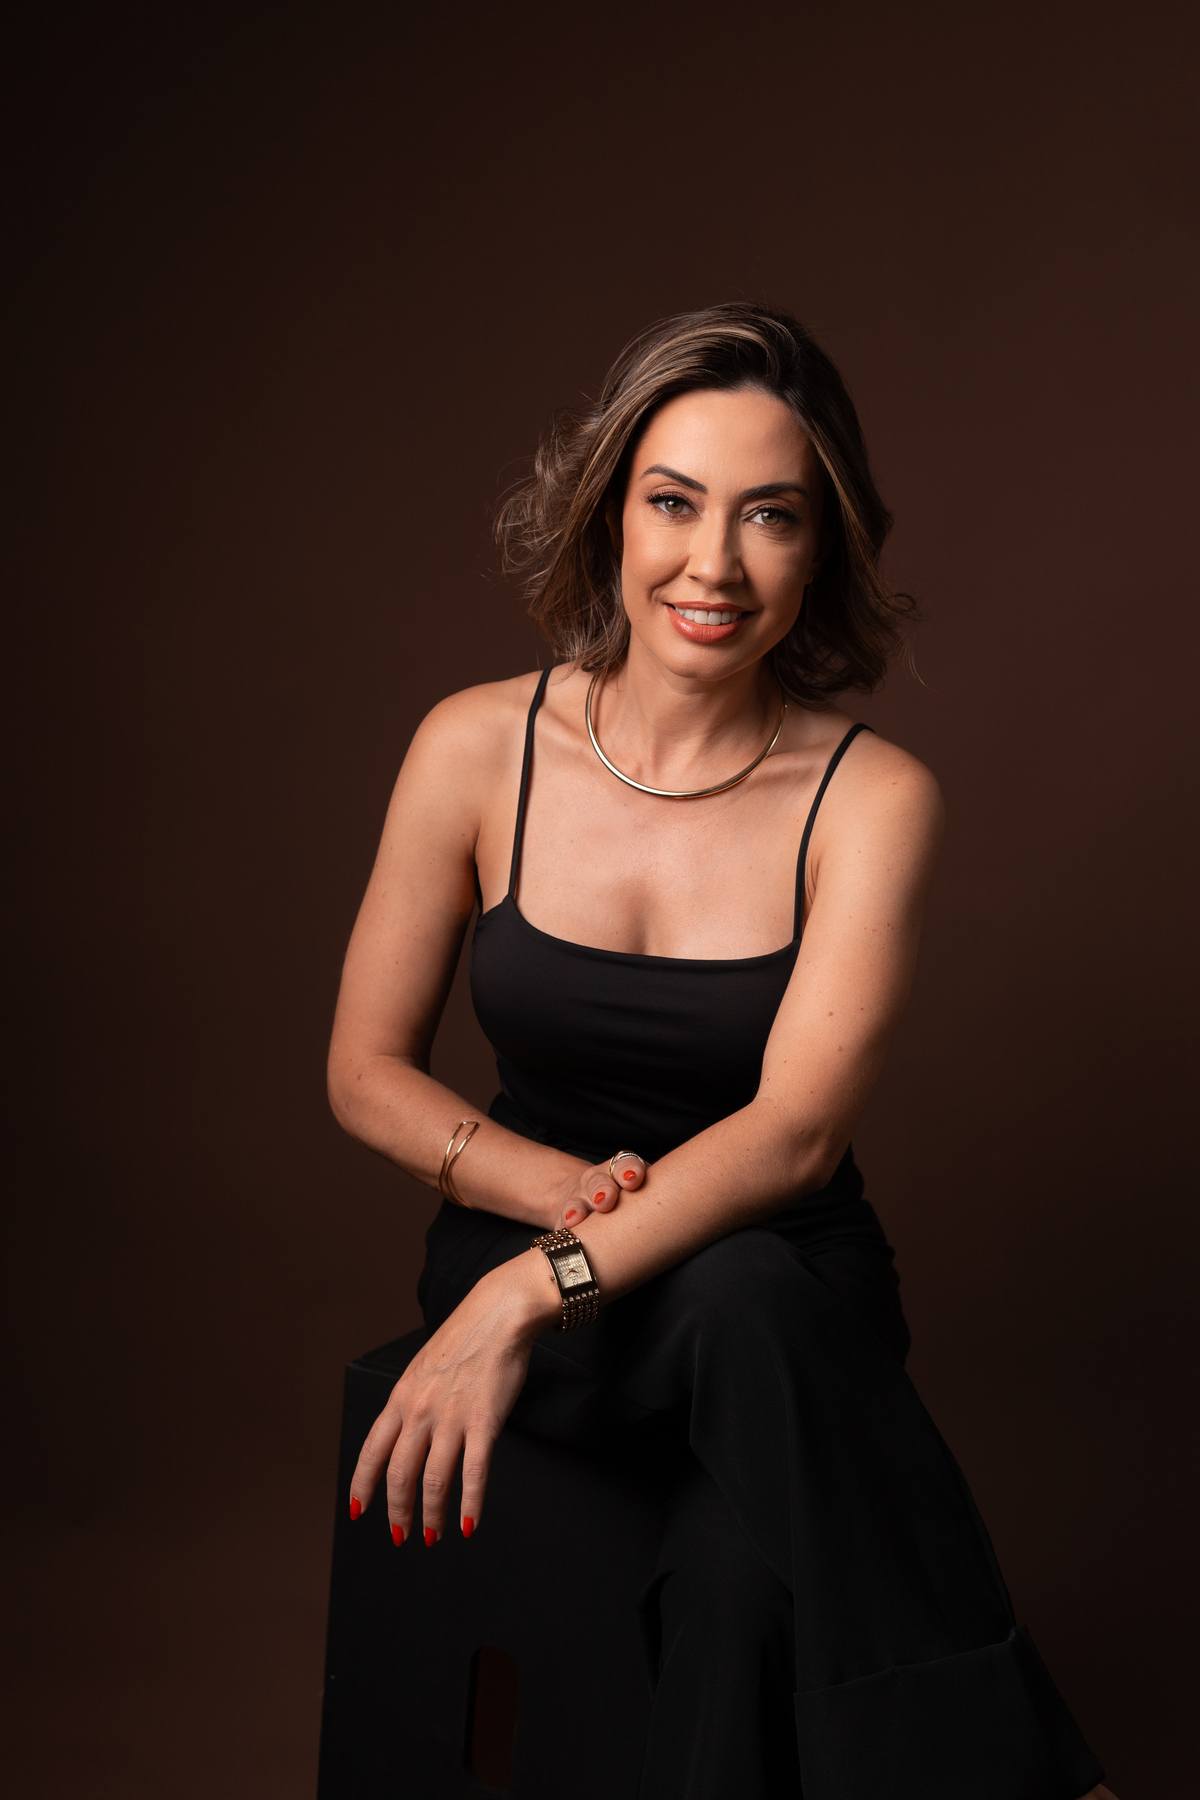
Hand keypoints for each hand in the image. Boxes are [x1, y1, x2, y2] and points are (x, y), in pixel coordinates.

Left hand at [348, 1249, 558, 1543]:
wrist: (498, 1314)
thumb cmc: (464, 1340)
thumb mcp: (422, 1368)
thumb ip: (411, 1402)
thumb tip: (405, 1436)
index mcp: (401, 1397)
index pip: (372, 1451)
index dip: (362, 1485)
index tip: (358, 1510)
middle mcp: (420, 1410)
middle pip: (399, 1474)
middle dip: (397, 1512)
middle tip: (401, 1536)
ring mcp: (452, 1417)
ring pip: (433, 1480)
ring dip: (431, 1516)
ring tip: (433, 1537)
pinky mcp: (484, 1421)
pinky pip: (473, 1473)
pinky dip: (469, 1505)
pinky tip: (468, 1525)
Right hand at [557, 1151, 646, 1227]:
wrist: (590, 1203)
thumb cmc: (629, 1201)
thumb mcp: (640, 1193)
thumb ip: (651, 1195)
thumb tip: (697, 1213)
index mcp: (620, 1173)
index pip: (624, 1164)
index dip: (629, 1170)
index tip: (632, 1181)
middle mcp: (597, 1183)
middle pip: (598, 1182)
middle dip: (601, 1190)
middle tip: (605, 1202)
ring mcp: (578, 1199)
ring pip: (576, 1202)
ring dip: (577, 1209)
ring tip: (575, 1218)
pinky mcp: (565, 1218)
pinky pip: (562, 1224)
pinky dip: (562, 1229)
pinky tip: (562, 1233)